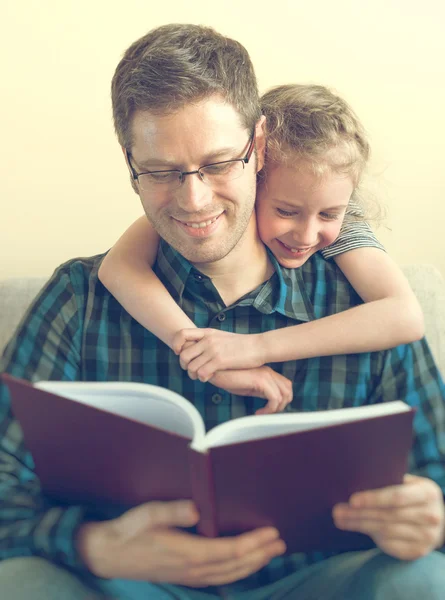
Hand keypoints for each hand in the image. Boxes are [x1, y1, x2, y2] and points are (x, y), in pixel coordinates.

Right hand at [77, 500, 285, 586]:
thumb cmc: (130, 530)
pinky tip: (245, 565)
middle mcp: (193, 569)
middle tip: (281, 542)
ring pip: (230, 574)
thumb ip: (172, 512)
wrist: (110, 555)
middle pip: (236, 565)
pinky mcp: (187, 577)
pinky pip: (220, 578)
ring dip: (254, 564)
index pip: (230, 551)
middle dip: (261, 554)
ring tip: (272, 553)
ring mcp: (190, 576)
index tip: (272, 532)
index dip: (254, 543)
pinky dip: (238, 571)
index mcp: (187, 552)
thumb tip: (196, 509)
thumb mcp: (148, 514)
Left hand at [173, 329, 265, 381]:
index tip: (179, 352)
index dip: (176, 345)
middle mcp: (208, 340)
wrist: (259, 346)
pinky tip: (208, 378)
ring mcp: (213, 350)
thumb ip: (209, 340)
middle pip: (183, 355)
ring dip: (193, 375)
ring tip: (200, 376)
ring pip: (191, 367)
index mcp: (207, 332)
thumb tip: (198, 347)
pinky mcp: (220, 361)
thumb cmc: (242, 344)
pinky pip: (201, 373)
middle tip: (191, 370)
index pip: (181, 334)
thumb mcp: (222, 337)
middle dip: (184, 366)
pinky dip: (202, 378)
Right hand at [210, 367, 292, 413]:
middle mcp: (268, 372)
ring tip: (263, 414)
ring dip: (275, 409)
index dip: (281, 399)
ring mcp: (265, 375)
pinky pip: (274, 399)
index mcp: (266, 372)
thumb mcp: (246, 385)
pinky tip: (258, 413)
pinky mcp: (260, 380)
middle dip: (282, 405)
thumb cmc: (227, 377)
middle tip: (268, 413)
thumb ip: (257, 390)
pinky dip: (269, 410)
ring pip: (283, 395)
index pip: (285, 385)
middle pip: (288, 389)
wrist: (215, 370)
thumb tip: (266, 402)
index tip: (269, 409)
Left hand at [332, 474, 444, 559]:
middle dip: (359, 514)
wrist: (439, 519)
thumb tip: (355, 479)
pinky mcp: (419, 551)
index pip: (397, 497)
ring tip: (340, 519)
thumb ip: (390, 481)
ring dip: (359, 525)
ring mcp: (427, 536)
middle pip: (388, 516)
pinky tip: (357, 528)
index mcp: (428, 493)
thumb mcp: (409, 483)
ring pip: (386, 531)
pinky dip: (372, 537)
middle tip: (337, 511)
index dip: (374, 499)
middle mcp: (431, 516)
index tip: (352, 500)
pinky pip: (391, 545)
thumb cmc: (414, 494)